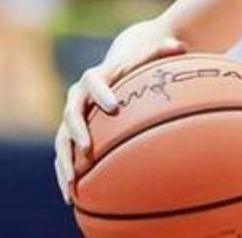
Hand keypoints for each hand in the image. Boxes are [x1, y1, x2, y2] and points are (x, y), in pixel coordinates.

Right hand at [53, 24, 184, 204]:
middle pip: (71, 115)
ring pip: (61, 142)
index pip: (93, 83)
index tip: (114, 107)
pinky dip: (66, 175)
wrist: (111, 73)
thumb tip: (180, 45)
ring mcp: (71, 120)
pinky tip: (71, 196)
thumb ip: (161, 51)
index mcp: (94, 78)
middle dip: (77, 132)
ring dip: (65, 162)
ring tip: (72, 183)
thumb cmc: (134, 66)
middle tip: (88, 148)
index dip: (102, 93)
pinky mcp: (69, 138)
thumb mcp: (147, 56)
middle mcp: (77, 99)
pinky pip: (64, 157)